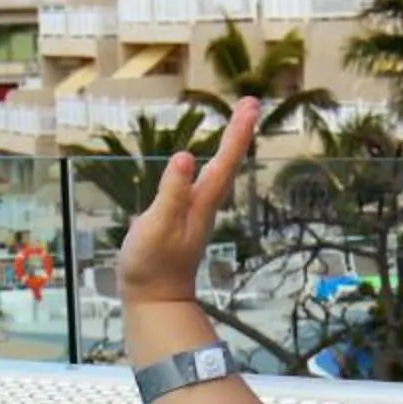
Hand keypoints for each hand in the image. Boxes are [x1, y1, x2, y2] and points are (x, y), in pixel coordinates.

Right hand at [118, 95, 259, 306]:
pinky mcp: (185, 220)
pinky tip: (207, 162)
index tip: (250, 105)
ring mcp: (197, 214)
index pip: (224, 162)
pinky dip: (212, 165)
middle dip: (238, 133)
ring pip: (219, 173)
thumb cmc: (151, 265)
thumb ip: (171, 193)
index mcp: (201, 203)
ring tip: (237, 123)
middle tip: (250, 103)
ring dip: (229, 147)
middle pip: (227, 164)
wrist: (154, 299)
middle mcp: (205, 205)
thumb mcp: (156, 227)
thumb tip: (185, 157)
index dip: (237, 133)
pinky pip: (204, 184)